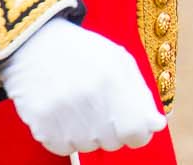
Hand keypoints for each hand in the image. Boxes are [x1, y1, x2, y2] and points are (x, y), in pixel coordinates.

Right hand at [0, 16, 166, 153]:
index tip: (132, 125)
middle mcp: (90, 97)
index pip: (137, 132)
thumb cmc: (85, 54)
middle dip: (112, 129)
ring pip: (88, 146)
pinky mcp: (40, 123)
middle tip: (98, 104)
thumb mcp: (119, 61)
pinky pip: (63, 148)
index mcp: (114, 78)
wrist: (35, 44)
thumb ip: (141, 95)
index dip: (138, 132)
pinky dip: (64, 136)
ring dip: (87, 133)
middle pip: (113, 142)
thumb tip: (157, 126)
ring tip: (78, 104)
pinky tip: (62, 112)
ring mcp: (63, 112)